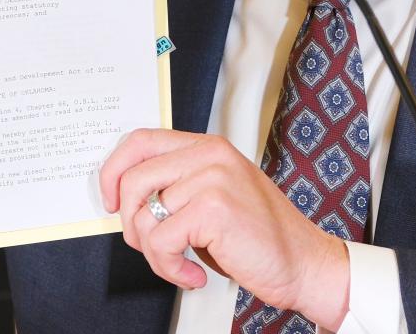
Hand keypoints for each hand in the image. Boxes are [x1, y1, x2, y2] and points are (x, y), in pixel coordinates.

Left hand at [99, 129, 349, 329]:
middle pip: (133, 178)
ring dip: (154, 254)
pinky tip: (194, 276)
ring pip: (144, 216)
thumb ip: (178, 184)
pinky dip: (170, 269)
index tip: (109, 200)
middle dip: (130, 223)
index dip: (114, 169)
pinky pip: (161, 242)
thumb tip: (124, 196)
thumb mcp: (214, 194)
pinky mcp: (213, 209)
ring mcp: (211, 178)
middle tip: (151, 247)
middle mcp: (208, 155)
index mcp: (206, 146)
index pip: (140, 140)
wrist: (306, 263)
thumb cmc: (259, 235)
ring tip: (180, 265)